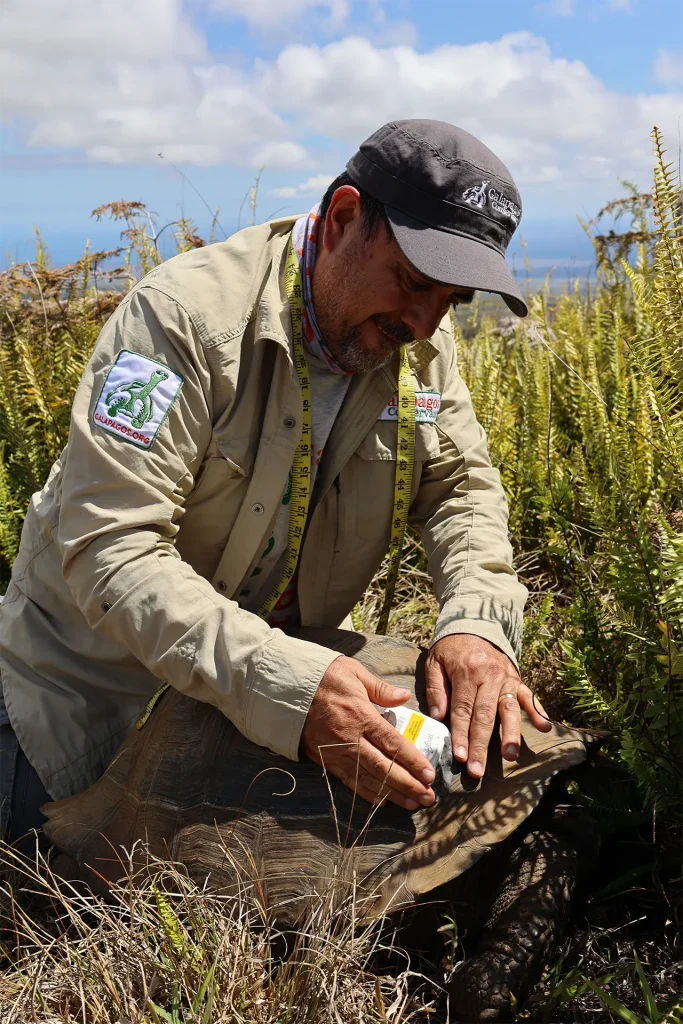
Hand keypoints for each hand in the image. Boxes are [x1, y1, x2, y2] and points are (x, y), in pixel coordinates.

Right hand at [301, 655, 436, 810]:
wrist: (286, 689)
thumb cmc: (323, 678)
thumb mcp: (354, 673)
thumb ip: (381, 688)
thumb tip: (405, 696)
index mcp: (361, 716)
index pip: (392, 744)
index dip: (412, 761)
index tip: (430, 774)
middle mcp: (350, 739)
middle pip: (384, 767)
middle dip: (408, 784)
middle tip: (428, 797)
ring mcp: (336, 752)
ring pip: (368, 778)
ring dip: (392, 793)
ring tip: (412, 804)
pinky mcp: (325, 760)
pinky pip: (348, 781)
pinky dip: (366, 793)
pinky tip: (382, 802)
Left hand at [425, 634, 551, 778]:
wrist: (474, 626)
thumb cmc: (451, 649)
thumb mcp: (434, 662)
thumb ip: (435, 688)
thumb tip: (438, 716)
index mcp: (466, 672)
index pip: (462, 709)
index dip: (460, 734)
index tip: (460, 756)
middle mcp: (489, 676)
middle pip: (485, 715)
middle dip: (481, 745)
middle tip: (478, 769)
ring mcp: (506, 678)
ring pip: (509, 709)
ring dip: (510, 734)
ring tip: (510, 755)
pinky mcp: (517, 679)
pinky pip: (528, 696)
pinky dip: (538, 711)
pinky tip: (545, 727)